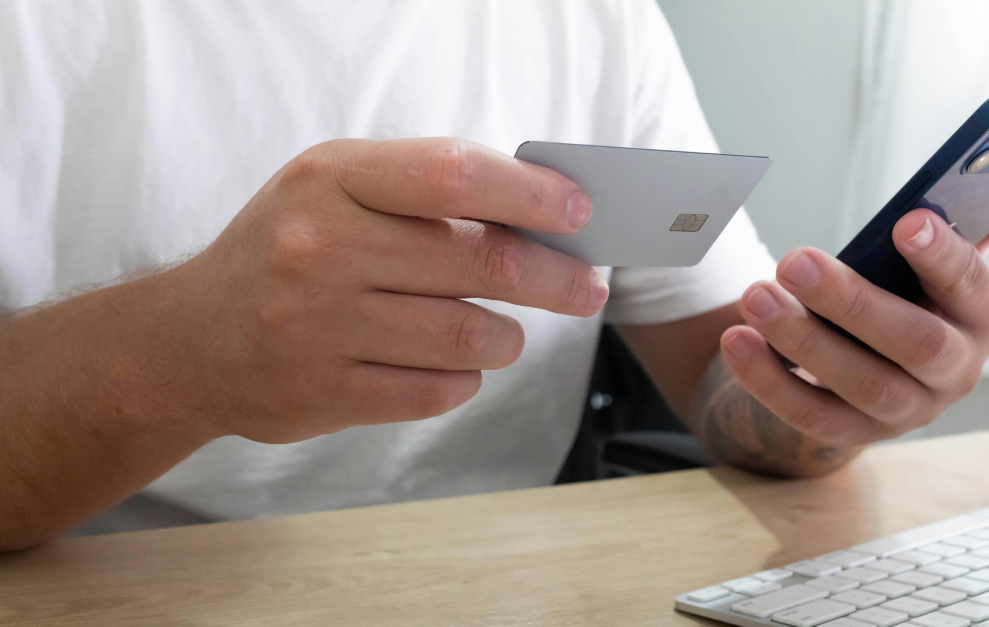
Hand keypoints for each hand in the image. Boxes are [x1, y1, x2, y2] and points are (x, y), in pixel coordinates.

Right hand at [146, 138, 606, 442]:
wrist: (187, 342)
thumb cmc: (286, 250)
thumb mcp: (334, 190)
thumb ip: (423, 190)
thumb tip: (540, 213)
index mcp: (330, 179)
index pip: (453, 175)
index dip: (530, 194)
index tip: (579, 211)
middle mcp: (321, 248)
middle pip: (480, 262)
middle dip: (554, 278)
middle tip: (586, 285)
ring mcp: (318, 326)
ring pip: (470, 336)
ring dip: (506, 337)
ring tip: (504, 331)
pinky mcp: (324, 393)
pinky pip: (438, 391)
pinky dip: (464, 380)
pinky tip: (454, 365)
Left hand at [720, 177, 988, 447]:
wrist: (866, 364)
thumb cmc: (903, 294)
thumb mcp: (934, 261)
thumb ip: (971, 220)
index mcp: (984, 317)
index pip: (973, 287)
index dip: (945, 257)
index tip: (906, 222)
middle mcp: (956, 371)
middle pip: (914, 342)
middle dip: (851, 301)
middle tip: (794, 261)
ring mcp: (909, 411)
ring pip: (861, 385)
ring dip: (803, 341)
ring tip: (755, 297)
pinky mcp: (858, 435)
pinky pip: (811, 416)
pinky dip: (769, 380)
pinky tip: (738, 340)